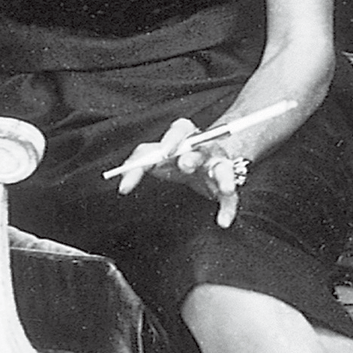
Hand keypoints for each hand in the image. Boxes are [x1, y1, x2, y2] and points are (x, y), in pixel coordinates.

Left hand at [112, 120, 245, 227]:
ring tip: (226, 189)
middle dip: (193, 157)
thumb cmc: (176, 159)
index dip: (171, 140)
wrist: (204, 162)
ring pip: (224, 168)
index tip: (163, 153)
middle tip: (186, 166)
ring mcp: (218, 164)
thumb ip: (139, 164)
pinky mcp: (227, 183)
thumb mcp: (156, 157)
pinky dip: (229, 209)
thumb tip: (122, 183)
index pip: (178, 131)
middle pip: (201, 148)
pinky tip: (224, 221)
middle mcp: (204, 148)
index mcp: (185, 137)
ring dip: (224, 177)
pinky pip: (231, 197)